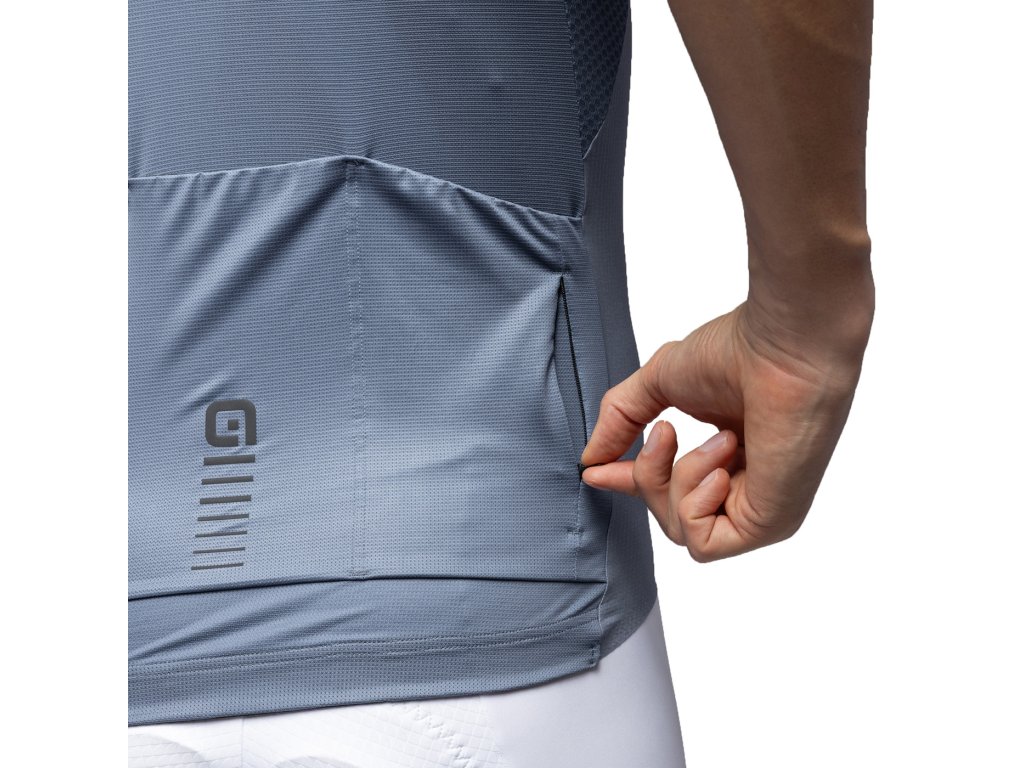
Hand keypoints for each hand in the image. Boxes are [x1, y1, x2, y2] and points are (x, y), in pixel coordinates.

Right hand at [579, 300, 869, 561]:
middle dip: (650, 477)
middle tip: (665, 433)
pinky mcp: (770, 524)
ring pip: (682, 531)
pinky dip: (694, 504)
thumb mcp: (658, 382)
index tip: (595, 471)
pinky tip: (721, 466)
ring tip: (719, 437)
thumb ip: (621, 420)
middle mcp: (749, 484)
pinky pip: (703, 543)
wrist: (781, 348)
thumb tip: (590, 459)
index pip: (673, 486)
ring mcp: (761, 508)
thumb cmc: (738, 351)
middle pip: (670, 514)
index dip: (632, 480)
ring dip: (678, 480)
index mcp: (730, 452)